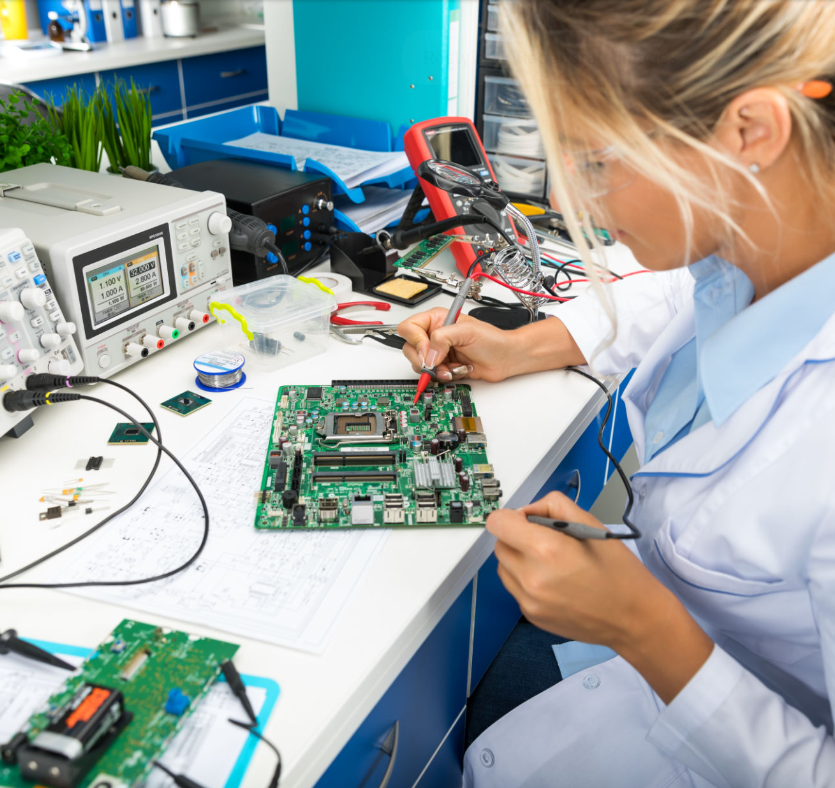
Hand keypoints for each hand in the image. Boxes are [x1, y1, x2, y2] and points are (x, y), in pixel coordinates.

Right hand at [398, 309, 587, 382]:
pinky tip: (458, 371)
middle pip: (410, 349)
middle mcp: (435, 336)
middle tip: (438, 364)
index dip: (416, 341)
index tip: (428, 351)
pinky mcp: (444, 368)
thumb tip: (428, 354)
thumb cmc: (493, 340)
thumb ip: (442, 338)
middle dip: (424, 360)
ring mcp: (439, 353)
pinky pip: (433, 376)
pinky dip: (444, 377)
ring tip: (453, 368)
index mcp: (437, 320)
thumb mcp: (466, 331)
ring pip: (420, 365)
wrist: (506, 359)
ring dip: (437, 370)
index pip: (409, 328)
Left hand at [487, 491, 713, 702]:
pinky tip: (554, 582)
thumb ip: (552, 506)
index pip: (497, 523)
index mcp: (546, 549)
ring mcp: (529, 600)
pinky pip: (515, 588)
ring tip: (550, 562)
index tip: (527, 521)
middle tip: (545, 540)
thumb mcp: (590, 522)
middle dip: (516, 537)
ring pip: (504, 567)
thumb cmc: (618, 570)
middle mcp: (531, 577)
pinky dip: (526, 580)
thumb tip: (527, 511)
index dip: (511, 517)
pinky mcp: (531, 616)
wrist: (635, 618)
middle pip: (499, 544)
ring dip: (519, 559)